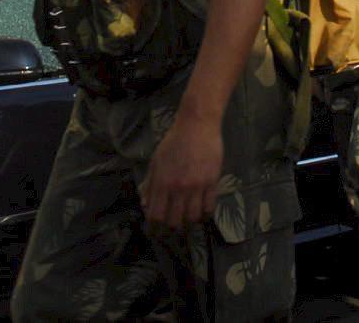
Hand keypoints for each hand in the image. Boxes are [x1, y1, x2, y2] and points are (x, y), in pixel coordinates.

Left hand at [141, 108, 223, 230]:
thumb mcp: (156, 162)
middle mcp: (178, 188)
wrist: (197, 126)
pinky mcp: (212, 183)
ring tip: (187, 222)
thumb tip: (145, 205)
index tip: (155, 232)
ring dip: (189, 224)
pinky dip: (205, 216)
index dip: (154, 228)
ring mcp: (197, 186)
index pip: (156, 215)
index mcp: (162, 182)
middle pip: (174, 221)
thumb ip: (150, 184)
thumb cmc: (173, 142)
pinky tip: (202, 215)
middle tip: (172, 229)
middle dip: (171, 230)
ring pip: (192, 218)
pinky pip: (209, 208)